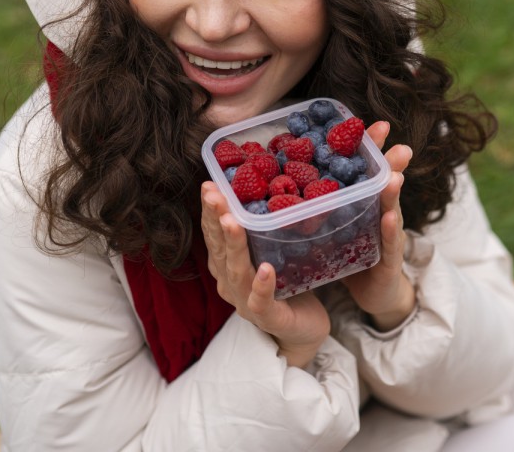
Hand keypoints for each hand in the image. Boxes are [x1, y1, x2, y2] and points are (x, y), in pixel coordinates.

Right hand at [201, 182, 331, 366]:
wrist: (304, 329)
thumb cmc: (286, 286)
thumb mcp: (271, 253)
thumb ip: (263, 231)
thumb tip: (270, 187)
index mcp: (228, 267)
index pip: (215, 236)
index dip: (210, 212)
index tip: (209, 185)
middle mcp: (231, 284)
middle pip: (220, 249)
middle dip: (215, 220)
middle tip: (214, 194)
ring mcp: (247, 303)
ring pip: (237, 272)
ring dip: (234, 246)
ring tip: (232, 223)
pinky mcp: (269, 317)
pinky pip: (262, 302)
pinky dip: (262, 285)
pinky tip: (265, 269)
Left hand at [341, 121, 415, 330]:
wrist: (373, 294)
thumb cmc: (352, 254)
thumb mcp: (337, 223)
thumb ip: (322, 201)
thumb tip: (294, 175)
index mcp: (364, 202)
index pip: (367, 170)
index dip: (371, 146)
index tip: (377, 124)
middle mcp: (381, 212)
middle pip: (384, 181)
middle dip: (389, 159)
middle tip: (389, 136)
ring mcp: (388, 235)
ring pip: (391, 208)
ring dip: (392, 190)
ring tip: (394, 173)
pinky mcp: (389, 259)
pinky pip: (390, 244)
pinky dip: (390, 231)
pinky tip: (389, 218)